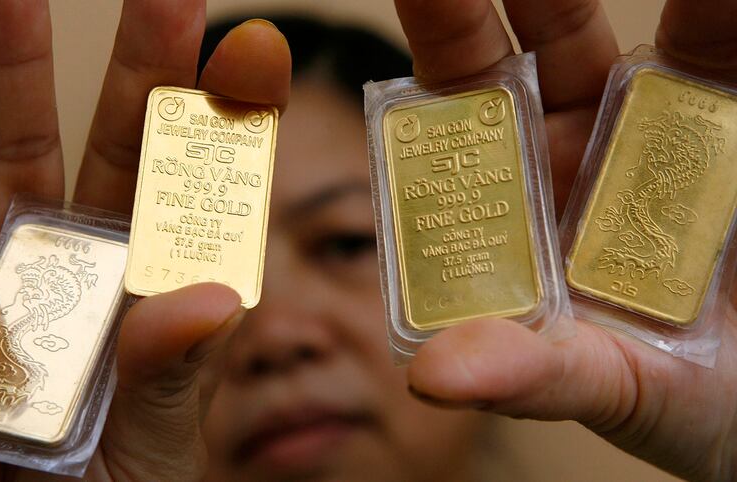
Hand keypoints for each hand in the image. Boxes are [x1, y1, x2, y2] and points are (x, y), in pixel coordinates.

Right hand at [0, 1, 289, 479]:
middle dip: (138, 69)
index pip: (201, 196)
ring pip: (11, 179)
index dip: (228, 125)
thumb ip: (173, 375)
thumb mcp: (157, 445)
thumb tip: (209, 298)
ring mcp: (11, 295)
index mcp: (157, 292)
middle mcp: (88, 275)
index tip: (256, 51)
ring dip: (7, 90)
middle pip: (114, 154)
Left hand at [395, 0, 736, 479]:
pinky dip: (717, 11)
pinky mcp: (724, 117)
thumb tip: (431, 373)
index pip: (462, 108)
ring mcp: (649, 131)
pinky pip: (720, 46)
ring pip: (620, 32)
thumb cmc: (688, 406)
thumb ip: (530, 376)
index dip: (441, 38)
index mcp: (518, 204)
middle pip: (530, 42)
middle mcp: (572, 154)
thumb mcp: (609, 389)